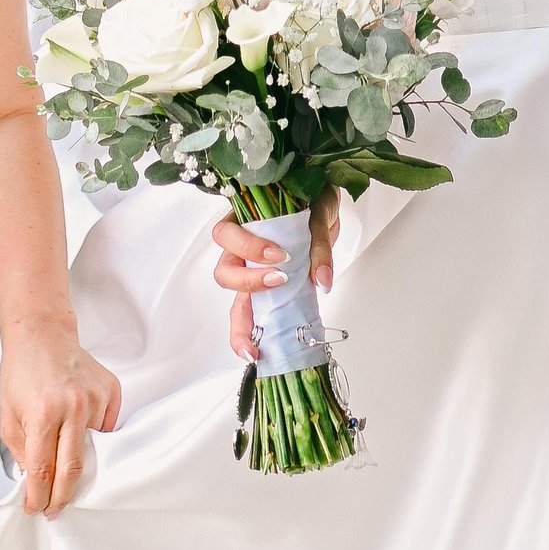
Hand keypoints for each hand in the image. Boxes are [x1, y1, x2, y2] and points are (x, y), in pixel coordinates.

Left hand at [0, 313, 120, 514]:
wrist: (42, 334)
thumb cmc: (22, 373)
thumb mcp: (8, 416)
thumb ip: (21, 452)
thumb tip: (35, 482)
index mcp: (43, 413)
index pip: (43, 471)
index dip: (38, 497)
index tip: (36, 509)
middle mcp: (73, 406)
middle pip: (73, 469)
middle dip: (63, 497)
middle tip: (55, 509)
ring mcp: (96, 398)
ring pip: (93, 449)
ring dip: (79, 461)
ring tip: (64, 456)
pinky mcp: (111, 391)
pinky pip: (107, 428)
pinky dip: (94, 436)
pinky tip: (79, 425)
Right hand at [214, 194, 338, 366]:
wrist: (324, 205)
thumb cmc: (313, 198)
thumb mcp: (319, 210)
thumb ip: (318, 243)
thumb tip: (322, 281)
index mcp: (244, 220)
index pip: (227, 235)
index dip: (248, 249)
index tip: (280, 256)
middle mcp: (241, 248)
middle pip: (225, 271)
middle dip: (246, 285)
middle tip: (280, 282)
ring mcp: (252, 271)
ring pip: (236, 299)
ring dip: (243, 322)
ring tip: (257, 344)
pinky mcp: (267, 289)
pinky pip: (253, 312)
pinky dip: (254, 334)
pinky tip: (260, 351)